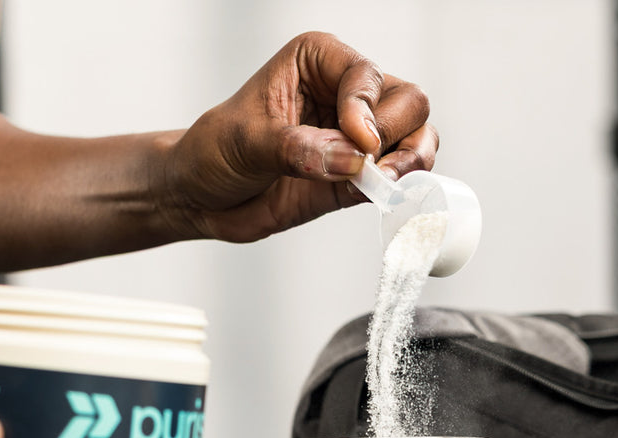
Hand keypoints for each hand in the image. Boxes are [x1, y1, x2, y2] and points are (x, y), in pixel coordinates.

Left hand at [162, 31, 437, 243]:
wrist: (201, 195)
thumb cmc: (214, 151)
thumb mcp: (246, 143)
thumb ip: (298, 150)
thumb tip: (353, 160)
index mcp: (319, 61)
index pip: (366, 76)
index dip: (366, 110)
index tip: (355, 143)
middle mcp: (346, 92)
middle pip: (408, 102)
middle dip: (396, 135)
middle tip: (371, 166)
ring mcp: (358, 136)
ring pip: (416, 136)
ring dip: (410, 162)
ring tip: (384, 182)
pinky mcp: (360, 175)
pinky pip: (401, 176)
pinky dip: (402, 187)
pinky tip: (384, 196)